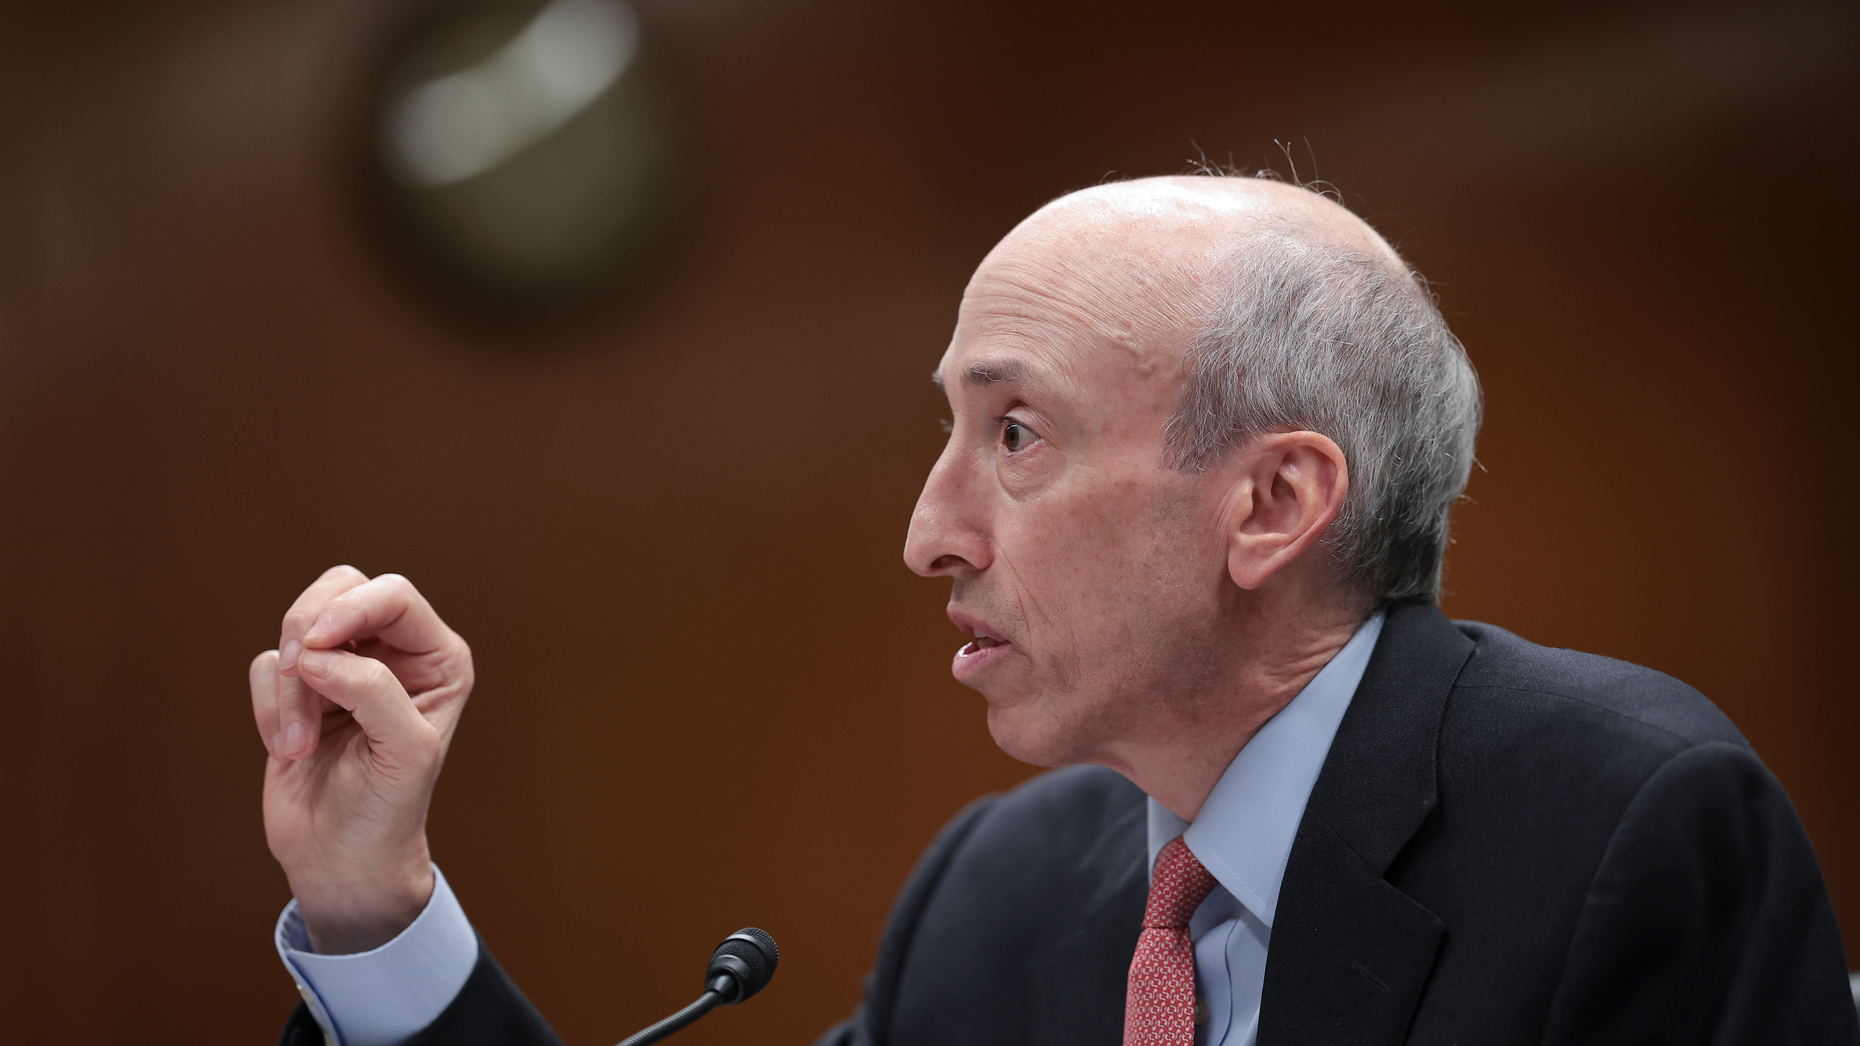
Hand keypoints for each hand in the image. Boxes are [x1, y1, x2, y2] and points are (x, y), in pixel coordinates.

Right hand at [250, 566, 473, 953]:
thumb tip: (320, 652)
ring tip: (299, 744)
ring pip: (297, 626)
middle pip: (341, 588)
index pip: (394, 595)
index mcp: (438, 658)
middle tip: (300, 674)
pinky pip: (267, 666)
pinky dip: (269, 707)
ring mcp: (344, 665)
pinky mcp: (299, 688)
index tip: (314, 646)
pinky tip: (289, 749)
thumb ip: (373, 691)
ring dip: (288, 686)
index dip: (352, 607)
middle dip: (308, 629)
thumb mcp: (404, 752)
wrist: (341, 858)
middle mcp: (395, 652)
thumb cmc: (388, 810)